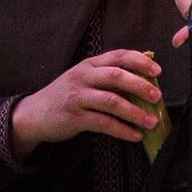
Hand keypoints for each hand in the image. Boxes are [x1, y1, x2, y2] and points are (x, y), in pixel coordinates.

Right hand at [11, 50, 162, 155]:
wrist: (34, 114)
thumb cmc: (66, 95)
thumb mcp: (84, 78)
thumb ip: (107, 75)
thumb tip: (143, 78)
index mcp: (89, 64)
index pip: (118, 56)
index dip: (139, 61)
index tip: (157, 71)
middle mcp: (83, 77)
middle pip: (116, 76)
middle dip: (140, 85)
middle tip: (157, 96)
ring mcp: (78, 97)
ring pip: (112, 101)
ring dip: (135, 112)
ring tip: (151, 121)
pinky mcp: (74, 118)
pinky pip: (103, 123)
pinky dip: (122, 130)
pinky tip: (135, 135)